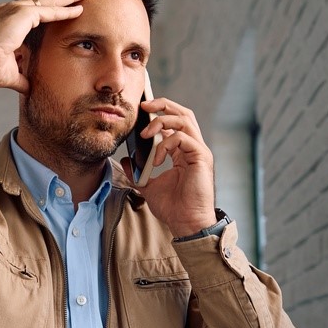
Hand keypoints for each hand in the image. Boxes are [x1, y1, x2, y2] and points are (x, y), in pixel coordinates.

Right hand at [0, 0, 91, 93]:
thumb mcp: (12, 72)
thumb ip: (23, 77)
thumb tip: (30, 87)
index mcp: (8, 19)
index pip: (36, 6)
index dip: (52, 2)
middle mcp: (12, 9)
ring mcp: (16, 9)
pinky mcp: (23, 14)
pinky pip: (50, 10)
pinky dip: (66, 10)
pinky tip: (80, 8)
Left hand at [119, 97, 217, 236]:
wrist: (186, 223)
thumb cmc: (173, 207)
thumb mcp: (148, 186)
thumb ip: (137, 172)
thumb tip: (125, 160)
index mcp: (182, 151)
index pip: (174, 122)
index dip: (159, 112)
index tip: (141, 110)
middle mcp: (193, 147)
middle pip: (183, 113)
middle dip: (163, 105)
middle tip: (144, 106)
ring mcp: (199, 151)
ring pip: (184, 120)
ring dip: (162, 121)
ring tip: (146, 134)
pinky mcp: (201, 157)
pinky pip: (183, 138)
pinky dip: (166, 144)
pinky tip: (156, 159)